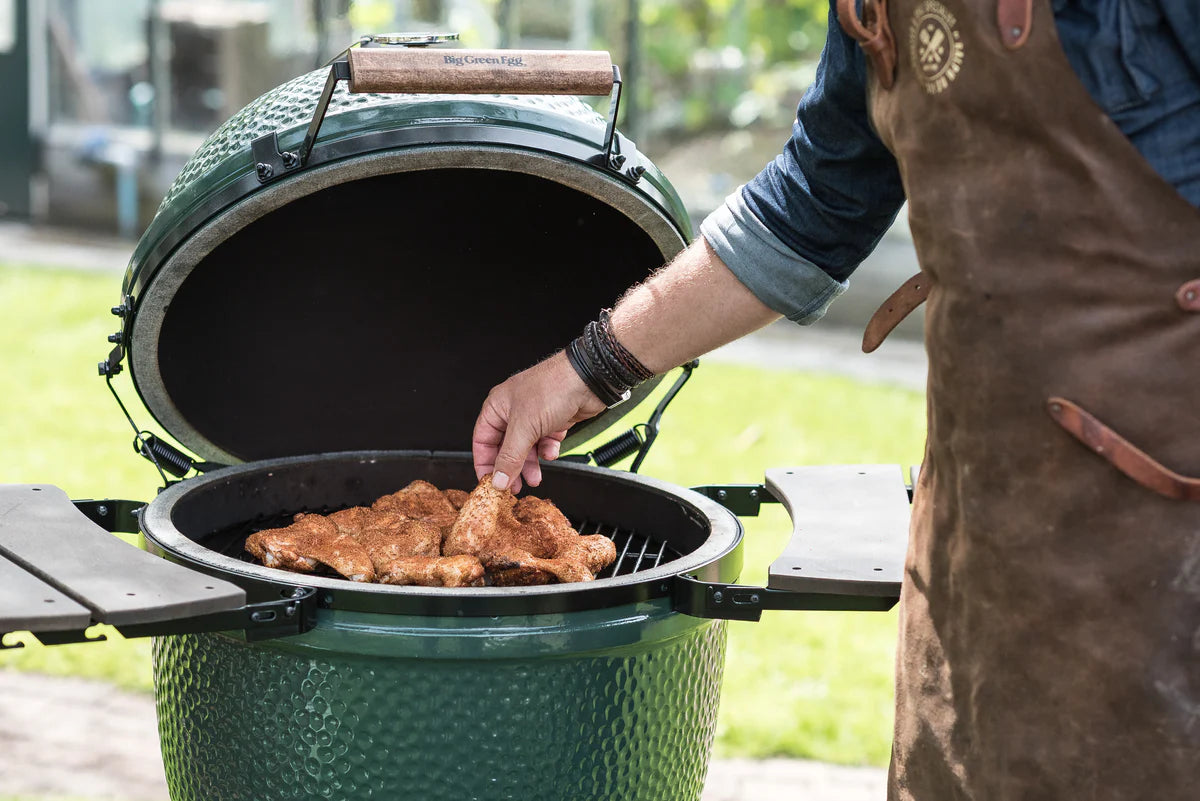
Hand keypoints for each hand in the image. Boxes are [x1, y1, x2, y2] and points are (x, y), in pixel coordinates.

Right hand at [473, 351, 606, 491]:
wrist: (588, 380)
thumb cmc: (552, 388)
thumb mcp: (524, 428)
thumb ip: (510, 457)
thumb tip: (498, 480)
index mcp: (497, 407)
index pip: (482, 440)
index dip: (484, 463)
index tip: (490, 483)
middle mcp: (513, 411)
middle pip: (505, 447)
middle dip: (510, 468)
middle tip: (514, 487)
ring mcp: (534, 415)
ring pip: (526, 447)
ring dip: (530, 464)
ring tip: (535, 479)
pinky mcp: (553, 420)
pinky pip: (545, 442)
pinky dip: (548, 450)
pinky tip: (552, 453)